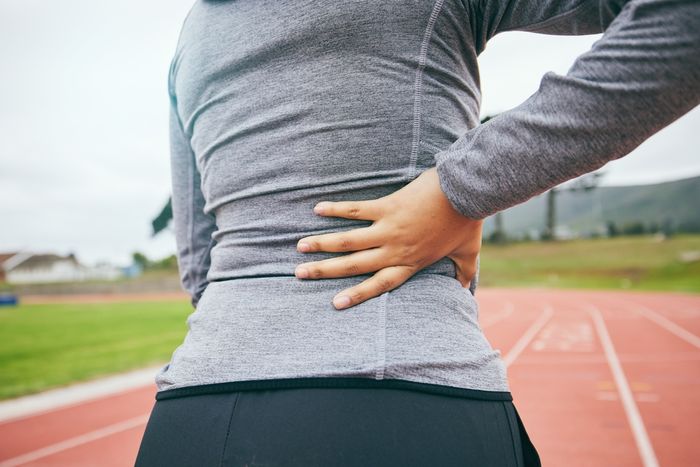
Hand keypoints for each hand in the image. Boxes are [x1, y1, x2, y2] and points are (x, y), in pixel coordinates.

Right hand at [295, 167, 483, 309]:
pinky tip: (318, 209)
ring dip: (322, 244)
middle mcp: (394, 250)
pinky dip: (336, 209)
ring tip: (301, 247)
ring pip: (348, 241)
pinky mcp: (387, 207)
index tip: (335, 303)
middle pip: (353, 265)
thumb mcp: (468, 254)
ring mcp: (388, 229)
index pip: (379, 284)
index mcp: (411, 263)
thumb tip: (464, 289)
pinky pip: (356, 210)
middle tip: (300, 274)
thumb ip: (463, 273)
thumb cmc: (467, 223)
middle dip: (325, 271)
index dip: (357, 295)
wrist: (465, 194)